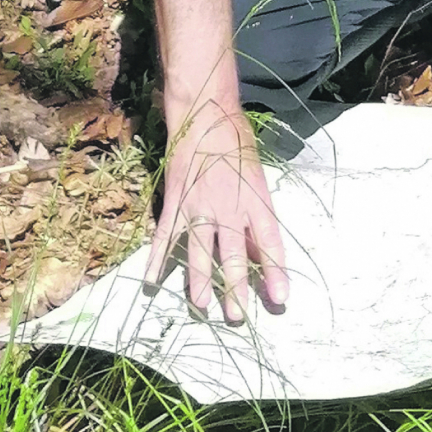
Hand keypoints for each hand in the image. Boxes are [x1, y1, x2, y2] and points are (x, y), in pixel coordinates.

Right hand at [145, 100, 288, 319]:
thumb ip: (258, 215)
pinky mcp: (175, 202)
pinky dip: (156, 260)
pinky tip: (151, 282)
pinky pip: (165, 236)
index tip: (280, 300)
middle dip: (236, 289)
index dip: (275, 273)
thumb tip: (259, 251)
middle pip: (232, 256)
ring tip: (204, 308)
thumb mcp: (259, 177)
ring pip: (199, 253)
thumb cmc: (237, 142)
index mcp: (256, 200)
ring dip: (201, 283)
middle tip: (237, 317)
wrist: (206, 114)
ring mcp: (199, 206)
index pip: (269, 244)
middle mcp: (228, 208)